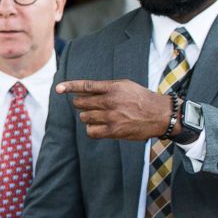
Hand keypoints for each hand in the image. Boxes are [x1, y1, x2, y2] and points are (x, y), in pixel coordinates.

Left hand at [57, 79, 172, 140]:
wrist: (159, 115)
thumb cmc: (140, 98)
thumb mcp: (125, 86)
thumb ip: (105, 88)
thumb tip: (83, 92)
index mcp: (113, 88)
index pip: (86, 86)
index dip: (70, 86)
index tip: (58, 88)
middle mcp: (110, 101)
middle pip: (81, 103)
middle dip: (80, 104)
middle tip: (87, 105)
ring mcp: (111, 117)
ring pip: (84, 117)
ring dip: (88, 117)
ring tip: (99, 116)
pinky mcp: (113, 131)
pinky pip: (91, 131)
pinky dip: (91, 129)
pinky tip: (98, 126)